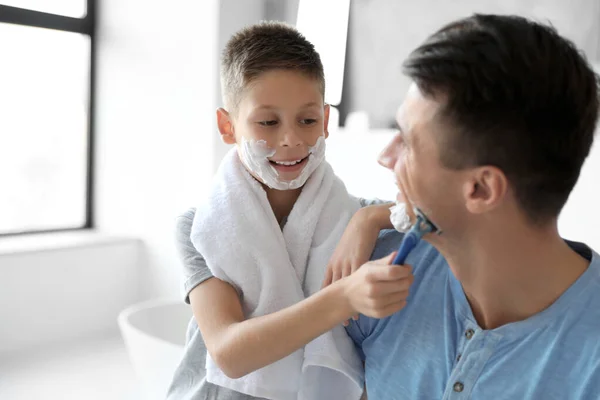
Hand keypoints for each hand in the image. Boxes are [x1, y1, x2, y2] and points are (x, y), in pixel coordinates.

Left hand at [322, 208, 380, 323]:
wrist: (363, 222)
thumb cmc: (356, 236)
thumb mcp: (346, 251)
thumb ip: (345, 262)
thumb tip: (347, 273)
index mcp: (334, 262)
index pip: (328, 283)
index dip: (328, 296)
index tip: (327, 308)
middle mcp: (338, 264)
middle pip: (335, 289)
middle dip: (336, 304)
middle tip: (340, 321)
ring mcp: (348, 263)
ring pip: (346, 288)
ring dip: (348, 303)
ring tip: (351, 320)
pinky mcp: (359, 260)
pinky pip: (357, 280)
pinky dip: (359, 293)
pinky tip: (363, 304)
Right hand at [341, 252, 412, 318]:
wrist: (347, 297)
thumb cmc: (361, 278)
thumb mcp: (370, 266)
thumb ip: (386, 261)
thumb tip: (399, 255)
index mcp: (370, 275)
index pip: (393, 272)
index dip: (405, 270)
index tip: (408, 268)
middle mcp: (373, 290)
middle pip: (402, 284)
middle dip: (408, 279)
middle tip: (407, 276)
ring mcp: (376, 303)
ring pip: (403, 295)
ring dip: (405, 289)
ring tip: (399, 286)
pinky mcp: (379, 313)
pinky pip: (399, 306)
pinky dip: (401, 300)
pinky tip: (396, 295)